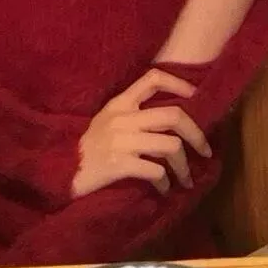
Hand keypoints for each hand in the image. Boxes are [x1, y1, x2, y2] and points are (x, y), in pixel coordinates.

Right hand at [71, 69, 211, 198]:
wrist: (62, 171)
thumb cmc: (89, 147)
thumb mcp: (108, 121)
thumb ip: (134, 114)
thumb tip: (174, 119)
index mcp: (120, 102)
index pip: (153, 78)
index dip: (180, 84)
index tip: (197, 98)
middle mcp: (123, 117)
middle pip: (173, 115)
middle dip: (197, 134)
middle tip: (205, 151)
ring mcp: (121, 141)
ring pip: (171, 146)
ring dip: (183, 166)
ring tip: (185, 179)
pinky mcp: (119, 164)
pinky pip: (156, 171)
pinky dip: (165, 182)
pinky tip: (162, 189)